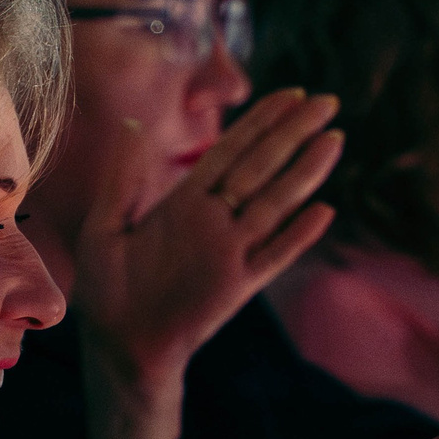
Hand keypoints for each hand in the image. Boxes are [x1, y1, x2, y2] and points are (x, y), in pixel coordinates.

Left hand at [78, 90, 342, 438]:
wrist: (119, 343)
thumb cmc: (107, 288)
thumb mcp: (105, 223)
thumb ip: (123, 176)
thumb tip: (136, 122)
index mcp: (186, 201)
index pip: (232, 150)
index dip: (263, 121)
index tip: (293, 94)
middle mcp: (215, 220)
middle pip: (262, 167)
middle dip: (294, 133)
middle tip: (327, 102)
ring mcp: (231, 251)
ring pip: (275, 203)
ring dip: (304, 172)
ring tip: (333, 141)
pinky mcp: (238, 285)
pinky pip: (273, 256)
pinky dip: (297, 236)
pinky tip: (323, 212)